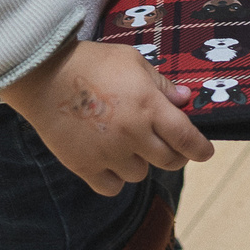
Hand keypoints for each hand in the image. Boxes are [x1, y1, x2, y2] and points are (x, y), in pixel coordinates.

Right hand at [4, 40, 213, 195]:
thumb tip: (185, 101)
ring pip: (140, 174)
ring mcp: (108, 153)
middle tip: (167, 146)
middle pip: (168, 161)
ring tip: (126, 143)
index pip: (186, 138)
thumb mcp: (133, 62)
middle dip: (175, 155)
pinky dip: (115, 178)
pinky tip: (109, 161)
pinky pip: (112, 187)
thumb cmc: (92, 62)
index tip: (206, 152)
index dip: (200, 149)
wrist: (43, 75)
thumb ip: (162, 85)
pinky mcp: (84, 166)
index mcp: (148, 106)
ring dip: (140, 162)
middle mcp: (132, 133)